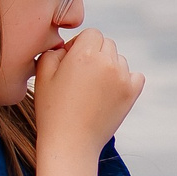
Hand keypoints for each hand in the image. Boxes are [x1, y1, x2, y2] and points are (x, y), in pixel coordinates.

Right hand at [32, 29, 143, 169]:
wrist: (70, 142)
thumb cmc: (52, 109)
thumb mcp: (41, 76)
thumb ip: (52, 53)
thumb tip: (66, 48)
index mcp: (84, 54)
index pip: (91, 33)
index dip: (79, 44)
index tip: (70, 60)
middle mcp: (107, 62)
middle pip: (107, 44)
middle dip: (95, 53)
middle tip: (80, 75)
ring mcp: (123, 77)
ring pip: (119, 60)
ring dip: (108, 67)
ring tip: (92, 88)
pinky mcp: (132, 92)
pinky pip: (135, 75)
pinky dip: (125, 79)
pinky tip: (109, 91)